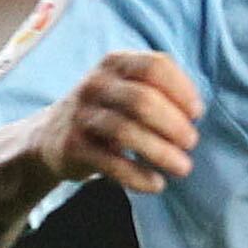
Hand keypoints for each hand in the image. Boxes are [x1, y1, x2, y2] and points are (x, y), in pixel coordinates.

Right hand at [38, 51, 204, 194]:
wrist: (51, 136)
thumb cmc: (107, 111)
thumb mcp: (127, 87)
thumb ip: (159, 90)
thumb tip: (195, 113)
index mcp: (115, 64)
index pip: (155, 67)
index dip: (182, 91)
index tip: (196, 114)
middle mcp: (95, 84)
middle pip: (143, 100)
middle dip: (174, 125)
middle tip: (191, 142)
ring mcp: (81, 114)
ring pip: (127, 132)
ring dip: (162, 153)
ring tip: (183, 167)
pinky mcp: (74, 146)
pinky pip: (111, 163)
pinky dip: (138, 176)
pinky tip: (156, 184)